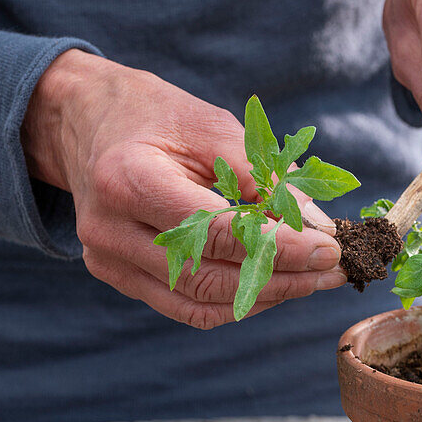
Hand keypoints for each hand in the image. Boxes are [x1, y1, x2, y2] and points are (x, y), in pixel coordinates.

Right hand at [21, 49, 344, 328]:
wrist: (87, 122)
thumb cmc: (154, 116)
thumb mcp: (211, 125)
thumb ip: (263, 176)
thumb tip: (317, 225)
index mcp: (127, 180)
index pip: (216, 232)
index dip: (279, 247)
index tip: (330, 248)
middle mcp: (110, 230)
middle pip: (209, 278)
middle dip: (283, 279)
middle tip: (335, 270)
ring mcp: (109, 260)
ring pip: (200, 302)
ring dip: (266, 295)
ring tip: (314, 278)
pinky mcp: (117, 275)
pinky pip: (186, 304)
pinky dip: (236, 298)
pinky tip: (274, 282)